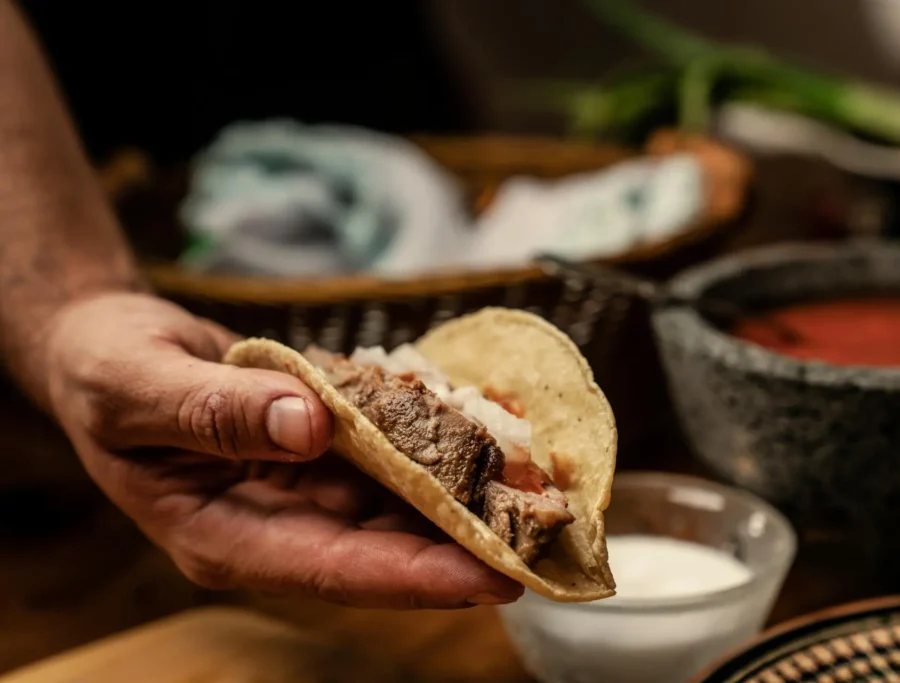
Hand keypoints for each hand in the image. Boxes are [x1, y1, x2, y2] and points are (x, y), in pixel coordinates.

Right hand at [41, 292, 522, 608]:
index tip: (491, 576)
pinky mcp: (319, 458)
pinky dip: (431, 446)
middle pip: (381, 551)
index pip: (331, 569)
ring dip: (461, 499)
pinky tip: (480, 431)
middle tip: (544, 539)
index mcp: (224, 534)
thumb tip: (307, 423)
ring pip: (394, 509)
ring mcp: (299, 493)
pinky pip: (386, 459)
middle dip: (462, 547)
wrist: (109, 348)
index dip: (413, 577)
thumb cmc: (105, 370)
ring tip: (534, 489)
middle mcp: (274, 525)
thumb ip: (215, 409)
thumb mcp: (138, 385)